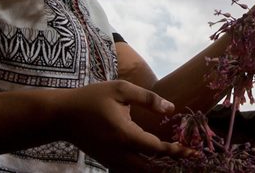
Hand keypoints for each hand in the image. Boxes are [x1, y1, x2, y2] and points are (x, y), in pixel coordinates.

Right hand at [56, 80, 194, 171]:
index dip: (176, 151)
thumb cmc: (91, 98)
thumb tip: (171, 108)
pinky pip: (131, 171)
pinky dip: (145, 168)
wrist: (62, 116)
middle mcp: (121, 153)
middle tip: (188, 158)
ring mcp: (113, 161)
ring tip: (174, 160)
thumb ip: (147, 98)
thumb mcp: (120, 90)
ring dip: (158, 168)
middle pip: (152, 169)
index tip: (192, 150)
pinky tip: (154, 160)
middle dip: (171, 165)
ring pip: (141, 172)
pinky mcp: (108, 162)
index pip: (157, 149)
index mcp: (125, 135)